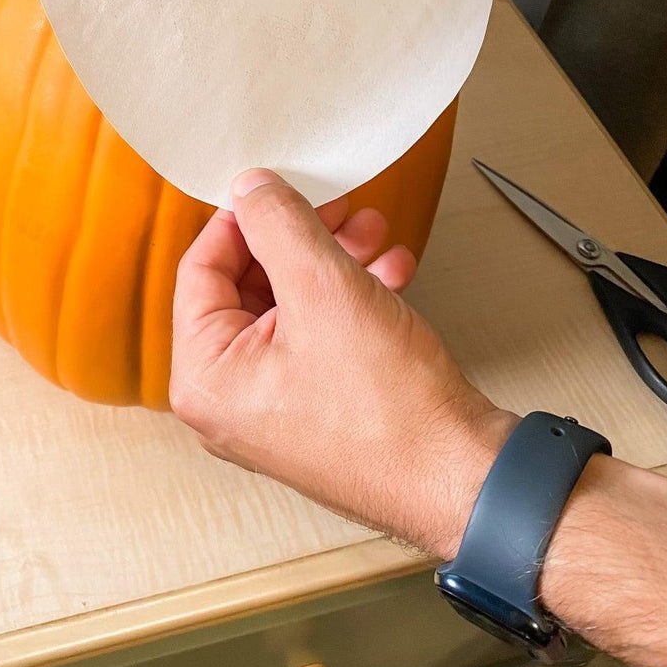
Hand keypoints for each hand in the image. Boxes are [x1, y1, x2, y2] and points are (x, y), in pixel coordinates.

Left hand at [170, 169, 515, 557]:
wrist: (465, 478)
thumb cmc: (390, 411)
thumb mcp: (325, 288)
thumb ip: (279, 227)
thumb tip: (250, 188)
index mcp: (206, 379)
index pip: (201, 271)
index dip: (243, 220)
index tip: (276, 188)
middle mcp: (231, 402)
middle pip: (248, 287)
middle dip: (299, 239)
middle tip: (334, 207)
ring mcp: (276, 411)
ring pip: (291, 308)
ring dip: (332, 262)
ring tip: (372, 233)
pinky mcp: (321, 412)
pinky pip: (321, 337)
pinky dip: (352, 300)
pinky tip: (390, 274)